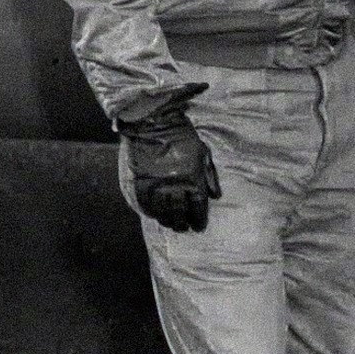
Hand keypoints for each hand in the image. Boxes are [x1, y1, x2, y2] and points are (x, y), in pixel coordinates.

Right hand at [119, 84, 221, 232]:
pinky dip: (151, 213)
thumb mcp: (203, 154)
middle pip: (179, 214)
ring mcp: (155, 186)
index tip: (199, 227)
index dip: (199, 220)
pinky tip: (155, 215)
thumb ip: (209, 176)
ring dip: (167, 221)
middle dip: (183, 224)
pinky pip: (145, 206)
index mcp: (192, 179)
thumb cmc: (183, 138)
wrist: (154, 125)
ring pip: (162, 213)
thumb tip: (216, 196)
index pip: (198, 208)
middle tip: (184, 228)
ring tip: (171, 224)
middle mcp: (174, 186)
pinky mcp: (139, 183)